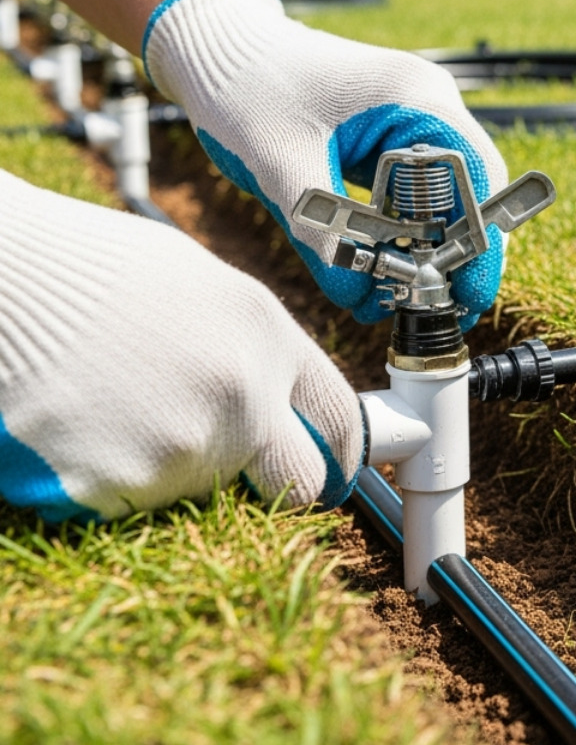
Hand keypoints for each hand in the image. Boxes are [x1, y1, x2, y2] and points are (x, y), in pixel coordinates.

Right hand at [0, 172, 361, 520]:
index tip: (331, 471)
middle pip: (296, 483)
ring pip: (203, 491)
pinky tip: (82, 428)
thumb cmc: (94, 270)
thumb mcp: (205, 286)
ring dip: (173, 467)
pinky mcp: (117, 486)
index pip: (341, 422)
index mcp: (269, 339)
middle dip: (273, 483)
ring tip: (118, 407)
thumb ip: (258, 347)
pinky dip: (112, 479)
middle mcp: (243, 398)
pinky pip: (133, 504)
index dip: (339, 455)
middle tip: (225, 460)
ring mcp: (183, 447)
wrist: (2, 278)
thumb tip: (286, 398)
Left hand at [143, 0, 508, 325]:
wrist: (217, 46)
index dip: (480, 238)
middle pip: (471, 190)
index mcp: (416, 97)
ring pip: (445, 196)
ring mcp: (412, 119)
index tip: (468, 290)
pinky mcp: (391, 137)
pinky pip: (414, 193)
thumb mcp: (280, 162)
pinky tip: (384, 265)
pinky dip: (405, 231)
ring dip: (430, 247)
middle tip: (441, 306)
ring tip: (406, 296)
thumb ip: (319, 231)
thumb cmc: (246, 84)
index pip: (477, 175)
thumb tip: (355, 295)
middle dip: (457, 252)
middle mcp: (427, 105)